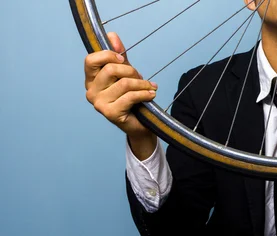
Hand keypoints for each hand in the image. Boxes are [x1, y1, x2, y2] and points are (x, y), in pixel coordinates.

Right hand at [84, 32, 157, 157]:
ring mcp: (98, 104)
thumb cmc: (131, 98)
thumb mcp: (125, 73)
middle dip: (131, 71)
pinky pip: (130, 96)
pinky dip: (145, 94)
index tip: (122, 59)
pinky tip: (152, 95)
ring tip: (150, 87)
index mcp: (91, 80)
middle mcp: (90, 91)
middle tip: (141, 78)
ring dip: (142, 84)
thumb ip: (119, 56)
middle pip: (110, 70)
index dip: (108, 55)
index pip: (90, 60)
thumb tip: (112, 35)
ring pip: (124, 83)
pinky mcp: (110, 113)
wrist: (140, 125)